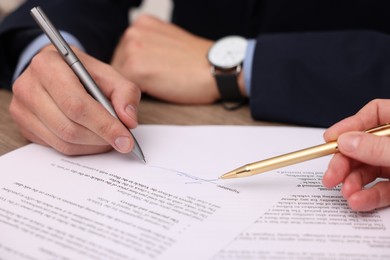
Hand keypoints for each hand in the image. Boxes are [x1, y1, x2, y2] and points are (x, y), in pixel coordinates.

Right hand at [10, 45, 140, 154]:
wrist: (58, 71)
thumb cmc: (85, 73)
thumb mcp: (110, 75)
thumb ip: (125, 93)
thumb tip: (129, 121)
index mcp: (48, 65)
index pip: (77, 105)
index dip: (104, 126)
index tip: (126, 140)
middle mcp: (28, 87)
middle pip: (69, 127)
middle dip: (101, 138)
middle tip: (122, 140)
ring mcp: (22, 109)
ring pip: (63, 141)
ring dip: (93, 146)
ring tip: (109, 138)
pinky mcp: (24, 126)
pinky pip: (56, 147)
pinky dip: (81, 148)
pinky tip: (93, 139)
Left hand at [111, 14, 220, 103]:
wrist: (216, 69)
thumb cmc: (199, 62)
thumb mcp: (169, 43)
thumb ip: (150, 46)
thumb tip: (138, 61)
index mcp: (142, 24)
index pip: (124, 52)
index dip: (135, 69)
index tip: (150, 76)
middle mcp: (134, 31)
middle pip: (118, 65)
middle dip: (133, 78)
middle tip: (158, 82)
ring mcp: (132, 48)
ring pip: (120, 79)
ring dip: (134, 87)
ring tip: (160, 85)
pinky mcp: (135, 68)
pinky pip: (125, 90)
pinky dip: (136, 96)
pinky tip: (158, 90)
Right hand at [322, 99, 389, 210]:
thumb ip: (378, 148)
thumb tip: (346, 141)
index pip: (374, 113)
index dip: (350, 124)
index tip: (330, 139)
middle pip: (365, 145)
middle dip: (345, 162)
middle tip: (330, 175)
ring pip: (370, 169)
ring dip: (353, 182)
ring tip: (346, 193)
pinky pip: (382, 189)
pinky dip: (369, 196)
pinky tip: (358, 202)